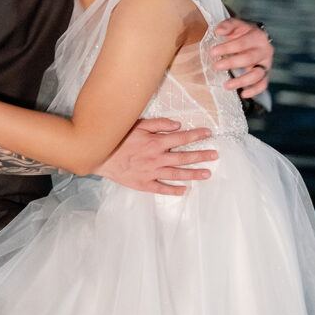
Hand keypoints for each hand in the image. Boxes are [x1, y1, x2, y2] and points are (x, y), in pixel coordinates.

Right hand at [95, 117, 217, 195]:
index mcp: (156, 142)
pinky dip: (173, 190)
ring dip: (193, 174)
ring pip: (177, 174)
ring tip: (207, 173)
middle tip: (215, 155)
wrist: (99, 156)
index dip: (197, 135)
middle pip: (184, 157)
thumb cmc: (118, 138)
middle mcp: (157, 158)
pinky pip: (161, 188)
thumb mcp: (137, 124)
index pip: (182, 138)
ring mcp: (151, 173)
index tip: (209, 133)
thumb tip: (178, 125)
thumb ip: (159, 124)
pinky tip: (184, 190)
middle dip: (201, 155)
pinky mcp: (144, 184)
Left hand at [210, 18, 272, 98]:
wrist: (251, 40)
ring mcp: (266, 63)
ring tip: (226, 85)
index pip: (242, 43)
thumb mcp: (234, 25)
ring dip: (242, 81)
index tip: (212, 52)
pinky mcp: (265, 74)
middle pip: (249, 58)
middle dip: (231, 63)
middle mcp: (265, 50)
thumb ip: (227, 25)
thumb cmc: (241, 33)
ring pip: (257, 74)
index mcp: (258, 36)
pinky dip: (254, 90)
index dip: (227, 48)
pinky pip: (263, 84)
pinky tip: (243, 94)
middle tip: (215, 66)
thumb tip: (219, 31)